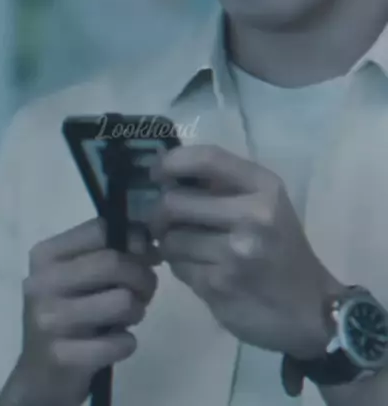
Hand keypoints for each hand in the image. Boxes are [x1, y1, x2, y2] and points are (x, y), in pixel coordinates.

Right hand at [0, 218, 159, 405]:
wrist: (40, 373)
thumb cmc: (69, 313)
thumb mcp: (79, 274)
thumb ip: (109, 251)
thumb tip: (148, 240)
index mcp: (46, 254)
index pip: (100, 228)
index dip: (133, 238)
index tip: (145, 254)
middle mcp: (42, 281)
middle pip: (113, 262)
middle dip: (142, 276)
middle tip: (145, 290)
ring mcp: (50, 319)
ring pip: (123, 300)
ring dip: (138, 310)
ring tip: (130, 316)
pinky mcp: (62, 355)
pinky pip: (119, 342)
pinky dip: (128, 342)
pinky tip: (118, 342)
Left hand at [149, 145, 341, 359]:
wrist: (311, 310)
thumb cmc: (282, 249)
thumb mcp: (267, 205)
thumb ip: (224, 185)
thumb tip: (167, 170)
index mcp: (264, 187)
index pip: (207, 158)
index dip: (172, 162)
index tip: (157, 173)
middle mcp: (252, 215)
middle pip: (174, 202)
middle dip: (159, 212)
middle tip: (163, 219)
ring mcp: (235, 253)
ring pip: (170, 238)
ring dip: (168, 243)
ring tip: (185, 246)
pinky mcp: (219, 286)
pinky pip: (177, 267)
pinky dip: (179, 266)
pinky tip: (199, 268)